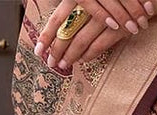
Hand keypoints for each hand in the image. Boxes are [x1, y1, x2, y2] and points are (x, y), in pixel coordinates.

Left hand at [35, 0, 156, 70]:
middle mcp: (88, 4)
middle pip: (66, 31)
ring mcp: (103, 16)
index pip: (58, 18)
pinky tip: (83, 61)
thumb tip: (70, 23)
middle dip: (57, 49)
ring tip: (64, 65)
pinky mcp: (118, 27)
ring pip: (81, 39)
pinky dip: (90, 53)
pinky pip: (100, 43)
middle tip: (50, 63)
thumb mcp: (99, 0)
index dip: (47, 35)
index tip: (39, 50)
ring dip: (71, 55)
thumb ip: (84, 8)